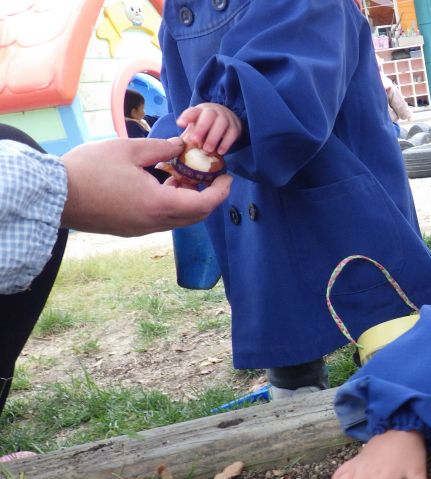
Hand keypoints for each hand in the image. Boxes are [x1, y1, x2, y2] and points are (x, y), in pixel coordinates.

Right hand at [60, 137, 230, 235]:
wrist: (53, 195)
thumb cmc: (89, 169)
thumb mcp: (129, 150)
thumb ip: (161, 148)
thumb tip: (182, 146)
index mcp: (159, 204)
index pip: (204, 205)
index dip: (221, 191)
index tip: (227, 176)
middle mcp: (154, 223)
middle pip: (195, 216)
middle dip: (208, 196)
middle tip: (209, 174)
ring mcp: (141, 229)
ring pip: (179, 220)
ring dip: (188, 200)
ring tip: (183, 174)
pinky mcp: (129, 229)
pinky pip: (161, 220)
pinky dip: (171, 205)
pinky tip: (162, 184)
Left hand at [176, 102, 242, 154]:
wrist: (228, 119)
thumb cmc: (208, 126)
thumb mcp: (197, 125)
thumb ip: (189, 133)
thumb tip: (179, 145)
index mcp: (201, 111)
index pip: (193, 111)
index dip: (187, 117)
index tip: (180, 124)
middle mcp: (214, 111)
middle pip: (209, 115)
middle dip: (202, 127)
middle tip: (195, 140)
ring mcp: (226, 118)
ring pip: (222, 124)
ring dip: (214, 137)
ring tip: (207, 149)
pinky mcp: (235, 127)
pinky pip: (232, 134)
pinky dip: (226, 143)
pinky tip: (220, 152)